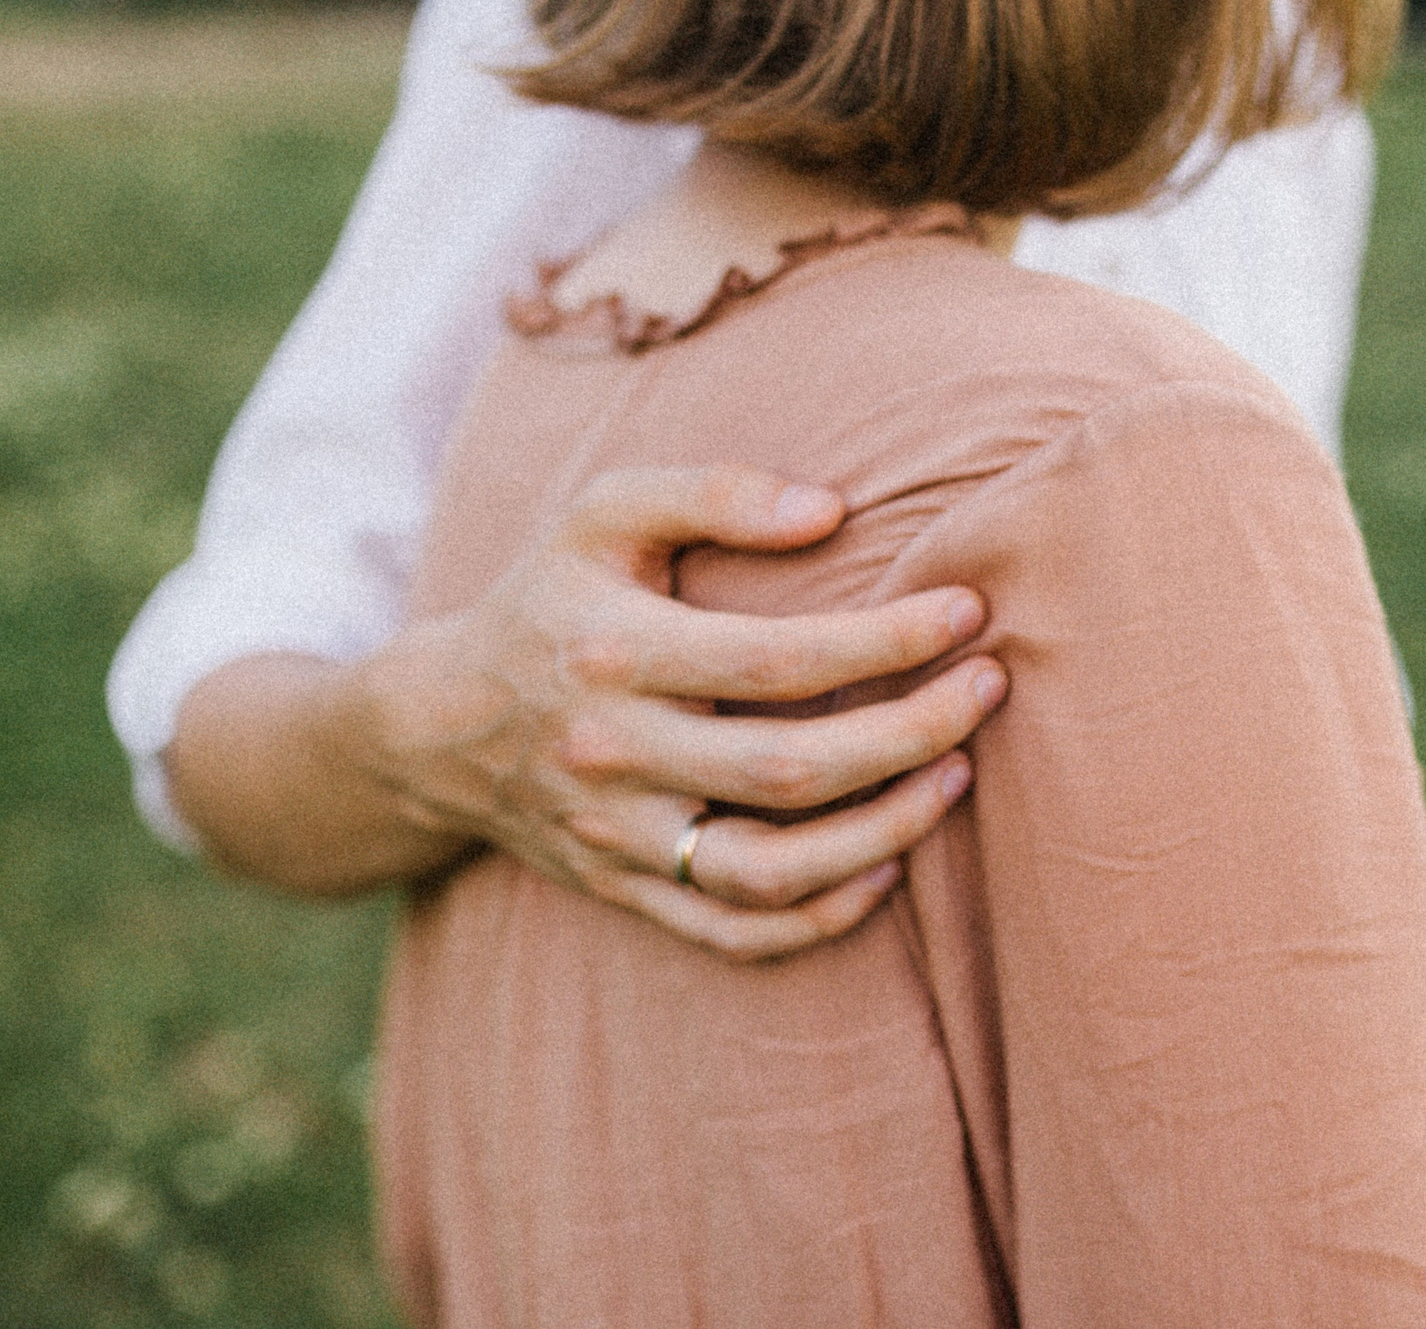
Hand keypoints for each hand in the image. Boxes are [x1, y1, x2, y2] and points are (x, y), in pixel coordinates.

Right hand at [345, 465, 1004, 958]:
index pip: (775, 659)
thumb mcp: (605, 514)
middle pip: (788, 770)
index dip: (884, 640)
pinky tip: (886, 868)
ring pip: (767, 869)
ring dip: (881, 832)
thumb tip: (830, 509)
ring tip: (956, 776)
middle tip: (988, 690)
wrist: (436, 724)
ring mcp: (619, 837)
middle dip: (909, 733)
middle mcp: (616, 755)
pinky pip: (732, 931)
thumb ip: (713, 493)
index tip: (965, 613)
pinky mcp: (624, 890)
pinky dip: (817, 917)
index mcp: (618, 654)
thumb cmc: (551, 597)